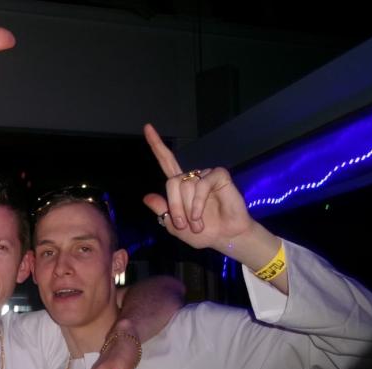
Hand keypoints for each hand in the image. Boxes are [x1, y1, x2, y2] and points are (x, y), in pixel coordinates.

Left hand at [142, 123, 252, 250]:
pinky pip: (201, 185)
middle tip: (183, 225)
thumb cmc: (203, 232)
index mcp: (179, 186)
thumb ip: (162, 211)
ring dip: (187, 209)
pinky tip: (200, 216)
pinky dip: (197, 203)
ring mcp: (205, 175)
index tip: (147, 127)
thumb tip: (147, 197)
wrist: (224, 238)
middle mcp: (191, 177)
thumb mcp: (175, 226)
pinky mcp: (219, 176)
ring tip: (197, 223)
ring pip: (185, 186)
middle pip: (172, 182)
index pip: (166, 161)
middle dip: (174, 206)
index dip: (157, 145)